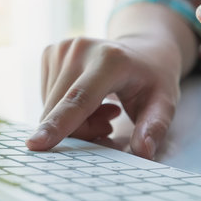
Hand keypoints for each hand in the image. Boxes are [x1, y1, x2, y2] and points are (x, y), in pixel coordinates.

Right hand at [25, 36, 182, 158]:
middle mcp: (82, 48)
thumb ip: (154, 126)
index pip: (80, 99)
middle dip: (82, 131)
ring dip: (74, 121)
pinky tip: (88, 99)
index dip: (58, 123)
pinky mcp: (50, 52)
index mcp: (111, 59)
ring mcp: (63, 47)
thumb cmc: (153, 78)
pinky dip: (65, 109)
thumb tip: (143, 152)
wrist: (143, 49)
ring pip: (51, 108)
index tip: (35, 144)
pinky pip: (47, 99)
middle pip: (62, 110)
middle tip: (110, 123)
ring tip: (104, 108)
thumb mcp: (165, 102)